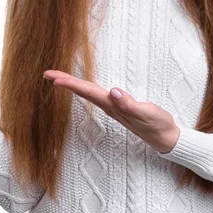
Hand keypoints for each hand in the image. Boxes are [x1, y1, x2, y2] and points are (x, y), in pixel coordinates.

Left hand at [43, 70, 179, 153]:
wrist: (166, 138)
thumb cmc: (157, 124)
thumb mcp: (147, 113)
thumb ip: (130, 104)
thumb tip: (114, 92)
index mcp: (113, 106)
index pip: (88, 92)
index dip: (71, 84)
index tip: (54, 78)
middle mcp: (109, 106)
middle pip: (83, 91)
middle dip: (65, 82)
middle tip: (46, 74)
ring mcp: (113, 107)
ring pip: (88, 93)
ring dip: (72, 85)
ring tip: (58, 78)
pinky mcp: (119, 106)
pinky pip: (96, 95)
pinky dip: (85, 88)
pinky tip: (81, 87)